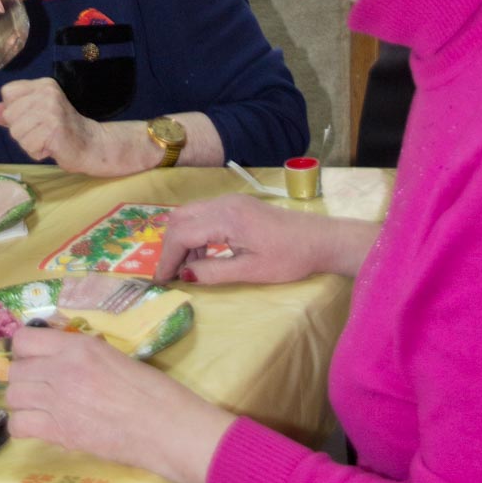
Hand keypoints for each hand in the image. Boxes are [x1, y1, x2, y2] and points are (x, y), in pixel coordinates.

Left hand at [0, 78, 107, 172]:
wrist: (90, 144)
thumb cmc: (59, 130)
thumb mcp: (34, 116)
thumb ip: (11, 112)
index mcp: (43, 85)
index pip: (8, 93)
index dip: (14, 110)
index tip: (32, 117)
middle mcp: (47, 93)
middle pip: (9, 115)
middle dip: (21, 130)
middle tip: (42, 131)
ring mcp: (51, 109)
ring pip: (16, 132)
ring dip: (29, 143)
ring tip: (47, 139)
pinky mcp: (54, 128)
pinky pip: (28, 145)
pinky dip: (37, 152)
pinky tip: (51, 147)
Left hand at [6, 327, 230, 482]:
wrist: (165, 425)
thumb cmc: (151, 390)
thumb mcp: (113, 357)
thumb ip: (81, 355)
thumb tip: (58, 358)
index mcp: (78, 346)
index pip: (24, 339)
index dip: (25, 352)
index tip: (34, 361)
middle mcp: (61, 368)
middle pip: (15, 371)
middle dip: (24, 379)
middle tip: (41, 389)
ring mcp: (57, 400)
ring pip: (13, 396)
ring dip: (24, 403)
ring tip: (40, 409)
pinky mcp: (59, 431)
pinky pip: (19, 425)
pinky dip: (25, 427)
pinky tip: (41, 428)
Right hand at [153, 193, 369, 286]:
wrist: (321, 239)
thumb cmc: (290, 258)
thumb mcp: (251, 271)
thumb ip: (214, 272)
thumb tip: (184, 275)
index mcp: (227, 218)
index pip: (181, 233)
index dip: (167, 257)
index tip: (161, 281)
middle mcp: (223, 203)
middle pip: (179, 217)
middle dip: (170, 246)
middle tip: (172, 274)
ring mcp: (230, 201)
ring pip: (190, 214)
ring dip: (183, 240)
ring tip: (190, 268)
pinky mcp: (236, 205)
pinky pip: (204, 215)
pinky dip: (196, 234)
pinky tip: (205, 256)